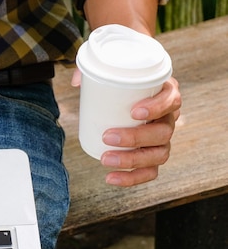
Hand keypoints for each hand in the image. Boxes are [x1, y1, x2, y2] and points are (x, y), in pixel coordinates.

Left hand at [72, 71, 181, 186]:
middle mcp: (169, 118)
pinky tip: (111, 178)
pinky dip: (132, 178)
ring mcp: (163, 140)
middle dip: (136, 137)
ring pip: (159, 155)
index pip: (172, 100)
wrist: (124, 98)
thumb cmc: (119, 83)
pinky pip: (150, 172)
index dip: (157, 107)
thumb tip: (76, 82)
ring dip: (132, 160)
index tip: (134, 111)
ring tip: (105, 159)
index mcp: (165, 94)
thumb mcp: (108, 70)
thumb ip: (90, 69)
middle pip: (164, 132)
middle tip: (107, 136)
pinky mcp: (153, 156)